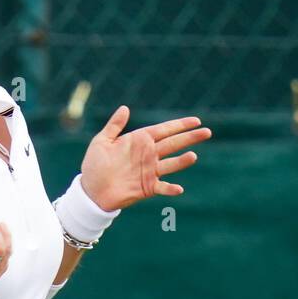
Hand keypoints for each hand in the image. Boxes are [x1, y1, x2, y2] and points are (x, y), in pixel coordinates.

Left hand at [80, 106, 211, 210]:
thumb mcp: (101, 141)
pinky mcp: (146, 188)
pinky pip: (161, 187)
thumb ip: (114, 126)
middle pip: (173, 144)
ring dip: (182, 161)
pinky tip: (179, 188)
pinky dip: (170, 188)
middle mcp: (148, 154)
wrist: (90, 190)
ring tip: (193, 156)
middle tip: (207, 132)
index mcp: (140, 140)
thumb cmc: (94, 165)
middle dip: (190, 138)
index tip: (196, 120)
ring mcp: (149, 171)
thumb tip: (125, 108)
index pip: (164, 130)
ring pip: (171, 164)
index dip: (180, 125)